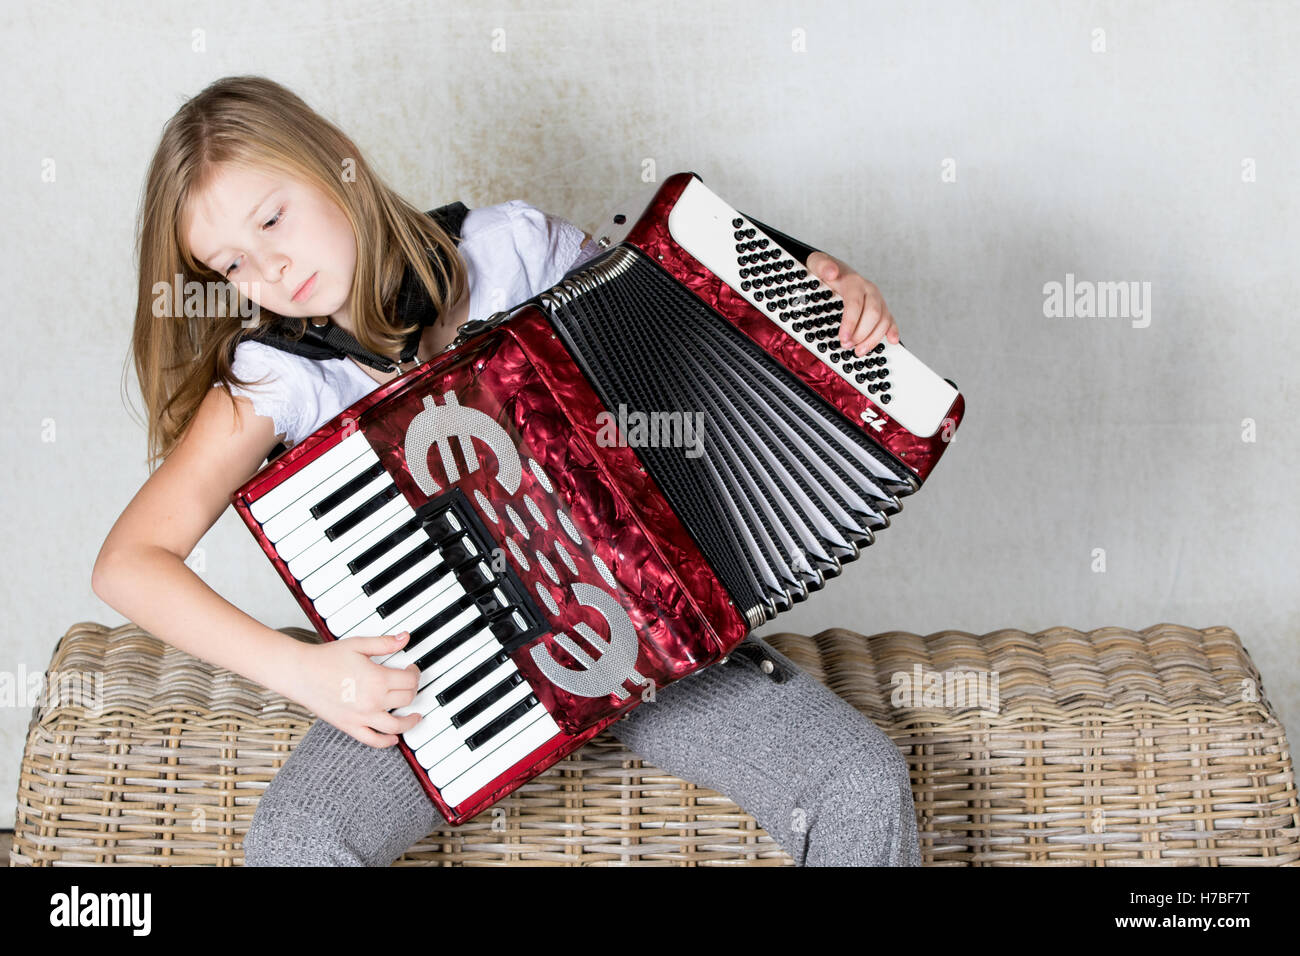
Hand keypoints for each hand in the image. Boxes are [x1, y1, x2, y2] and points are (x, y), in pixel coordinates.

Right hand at [288, 631, 423, 747]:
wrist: (300, 673)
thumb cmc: (326, 658)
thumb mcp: (358, 644)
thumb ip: (384, 643)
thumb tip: (405, 638)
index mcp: (377, 679)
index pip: (409, 680)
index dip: (415, 673)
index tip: (411, 669)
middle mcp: (372, 701)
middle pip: (406, 700)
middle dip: (413, 691)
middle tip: (410, 685)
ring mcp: (361, 717)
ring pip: (396, 726)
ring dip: (410, 723)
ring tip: (415, 717)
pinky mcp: (349, 726)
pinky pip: (372, 740)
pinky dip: (386, 742)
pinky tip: (394, 738)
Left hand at [805, 251, 899, 355]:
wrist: (833, 269)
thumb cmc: (825, 271)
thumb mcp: (817, 263)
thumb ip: (822, 265)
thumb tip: (831, 272)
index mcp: (854, 282)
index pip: (855, 303)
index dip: (851, 322)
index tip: (843, 338)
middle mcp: (869, 290)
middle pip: (873, 314)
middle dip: (861, 334)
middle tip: (846, 345)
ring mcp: (877, 299)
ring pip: (883, 320)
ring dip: (872, 339)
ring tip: (859, 351)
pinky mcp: (881, 307)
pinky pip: (890, 320)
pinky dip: (892, 331)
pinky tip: (891, 340)